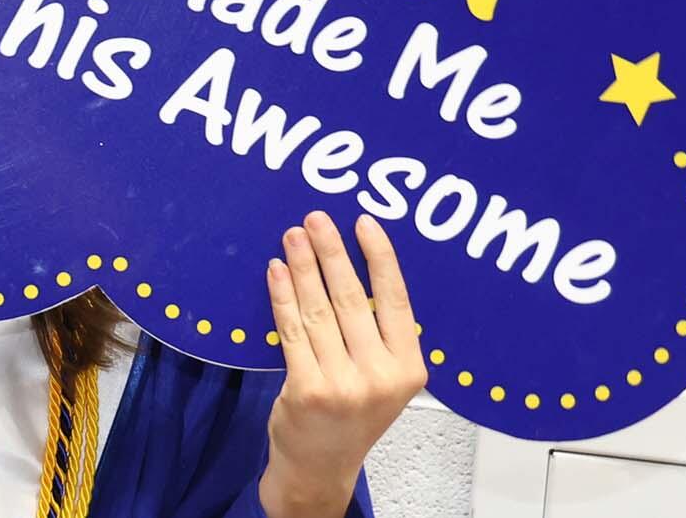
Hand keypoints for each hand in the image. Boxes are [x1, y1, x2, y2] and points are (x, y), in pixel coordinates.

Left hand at [258, 211, 426, 517]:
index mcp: (409, 369)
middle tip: (316, 219)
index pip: (397, 301)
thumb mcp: (384, 378)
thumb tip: (356, 266)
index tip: (364, 223)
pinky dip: (282, 296)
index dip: (380, 258)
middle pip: (354, 299)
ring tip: (293, 236)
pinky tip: (277, 271)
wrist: (321, 466)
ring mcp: (343, 385)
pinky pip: (292, 330)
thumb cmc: (351, 415)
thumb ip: (379, 335)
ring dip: (304, 266)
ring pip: (319, 310)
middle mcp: (380, 377)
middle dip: (332, 253)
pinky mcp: (307, 389)